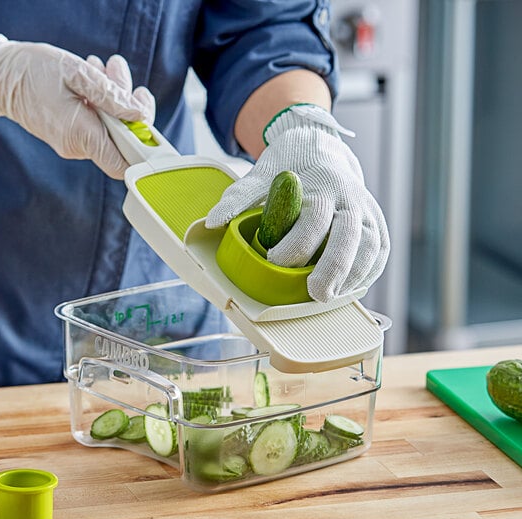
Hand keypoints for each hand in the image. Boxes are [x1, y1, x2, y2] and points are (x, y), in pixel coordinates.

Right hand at [0, 34, 154, 178]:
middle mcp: (78, 147)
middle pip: (121, 140)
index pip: (124, 165)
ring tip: (103, 67)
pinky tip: (92, 79)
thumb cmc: (33, 71)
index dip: (142, 150)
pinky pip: (95, 125)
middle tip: (121, 75)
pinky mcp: (70, 136)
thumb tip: (140, 115)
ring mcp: (73, 144)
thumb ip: (112, 96)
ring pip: (109, 129)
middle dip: (129, 108)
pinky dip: (100, 103)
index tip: (147, 124)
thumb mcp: (77, 73)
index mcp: (81, 135)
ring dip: (114, 99)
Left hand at [206, 104, 389, 302]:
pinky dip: (368, 273)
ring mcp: (367, 211)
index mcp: (320, 186)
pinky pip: (379, 252)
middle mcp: (349, 199)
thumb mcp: (261, 173)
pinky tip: (350, 288)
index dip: (296, 245)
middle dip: (333, 268)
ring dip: (353, 276)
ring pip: (371, 246)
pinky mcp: (377, 224)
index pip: (314, 219)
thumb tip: (213, 222)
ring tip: (333, 297)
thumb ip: (239, 197)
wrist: (322, 148)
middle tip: (316, 295)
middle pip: (349, 236)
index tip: (275, 262)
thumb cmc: (291, 166)